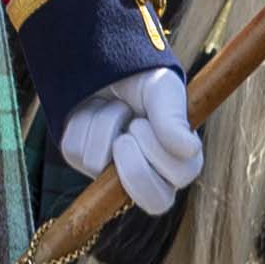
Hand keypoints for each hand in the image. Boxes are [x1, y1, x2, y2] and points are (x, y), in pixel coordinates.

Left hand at [59, 65, 203, 213]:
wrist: (109, 61)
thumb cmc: (144, 80)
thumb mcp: (162, 90)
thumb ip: (173, 119)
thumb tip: (190, 150)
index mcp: (177, 161)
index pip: (178, 182)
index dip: (158, 155)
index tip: (141, 123)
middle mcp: (149, 173)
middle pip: (154, 202)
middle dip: (133, 167)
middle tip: (125, 135)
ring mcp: (111, 170)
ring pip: (99, 167)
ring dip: (105, 125)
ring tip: (115, 109)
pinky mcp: (80, 158)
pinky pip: (74, 150)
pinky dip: (83, 120)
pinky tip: (95, 109)